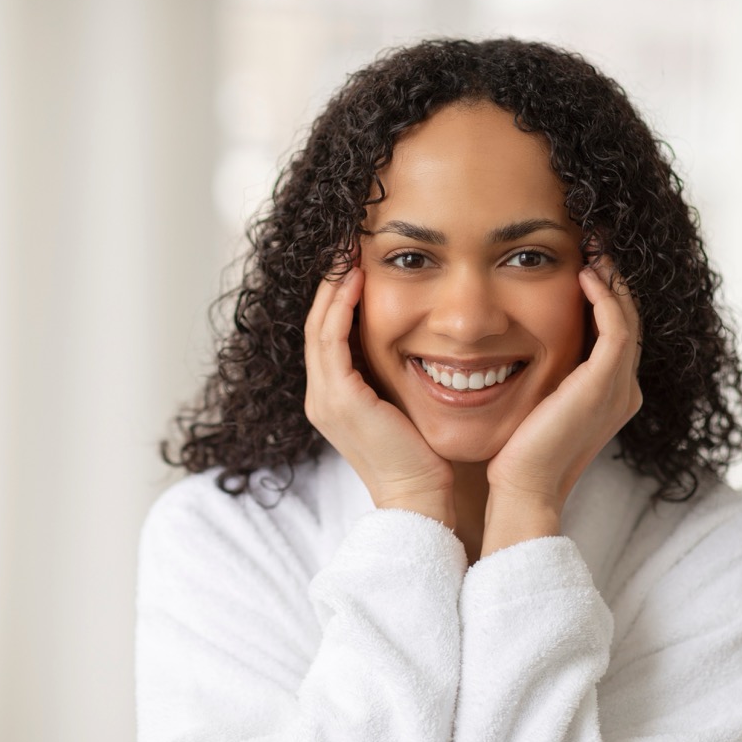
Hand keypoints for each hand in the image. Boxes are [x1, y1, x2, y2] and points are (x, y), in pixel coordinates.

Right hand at [304, 265, 455, 525]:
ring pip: (319, 326)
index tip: (356, 260)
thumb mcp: (407, 406)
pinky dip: (341, 307)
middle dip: (330, 281)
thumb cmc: (425, 457)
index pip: (328, 334)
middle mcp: (322, 397)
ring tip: (348, 250)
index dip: (338, 295)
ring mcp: (325, 398)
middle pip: (316, 323)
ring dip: (333, 286)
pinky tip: (357, 279)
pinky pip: (331, 341)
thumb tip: (424, 342)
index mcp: (335, 398)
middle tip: (347, 243)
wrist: (420, 499)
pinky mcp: (339, 400)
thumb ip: (400, 376)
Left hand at [481, 256, 642, 555]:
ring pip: (628, 318)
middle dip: (612, 278)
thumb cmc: (514, 453)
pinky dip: (605, 298)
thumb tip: (511, 341)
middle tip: (593, 242)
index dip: (604, 294)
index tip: (583, 261)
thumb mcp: (532, 402)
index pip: (616, 332)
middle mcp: (623, 391)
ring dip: (611, 279)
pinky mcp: (605, 385)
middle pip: (628, 319)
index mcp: (609, 395)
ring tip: (592, 249)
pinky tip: (584, 276)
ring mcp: (619, 389)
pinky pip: (617, 328)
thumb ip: (539, 373)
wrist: (519, 488)